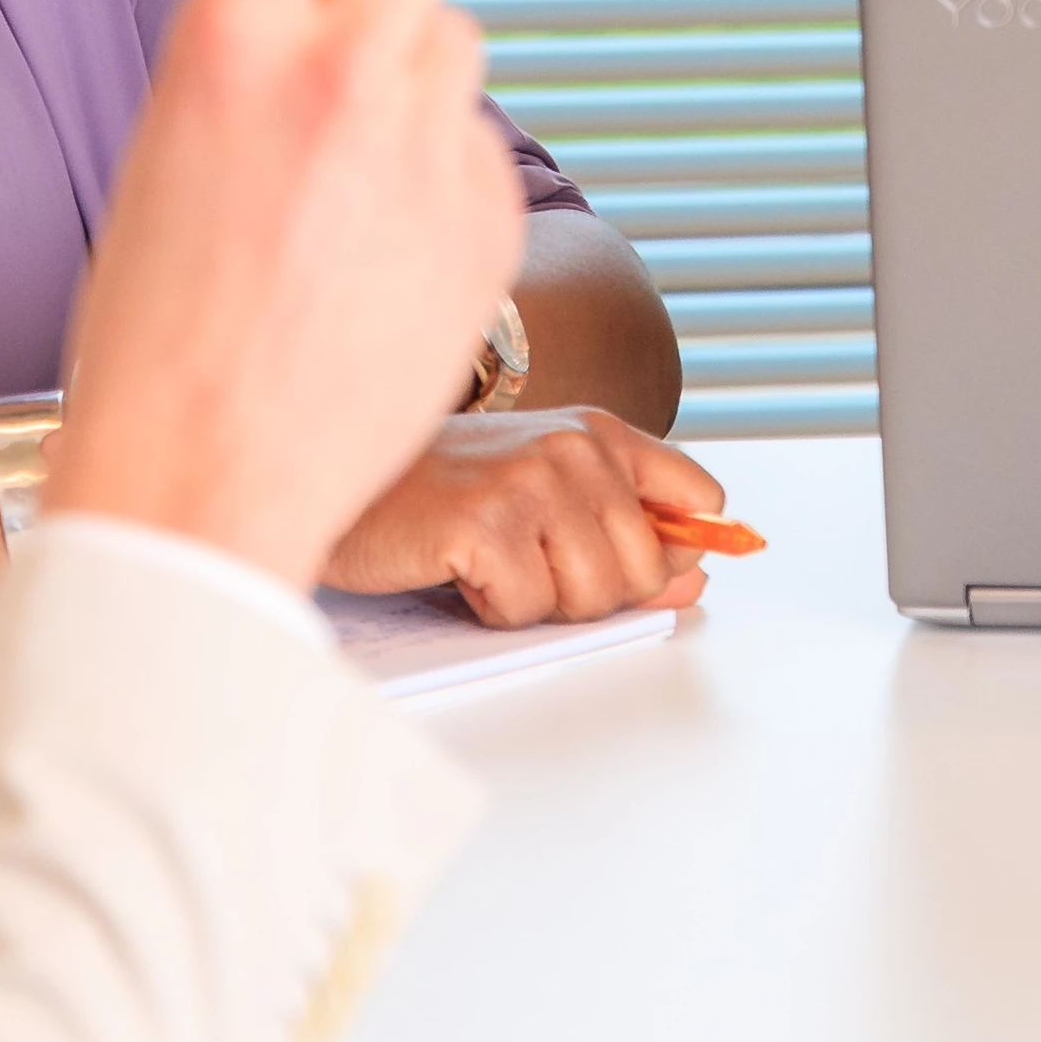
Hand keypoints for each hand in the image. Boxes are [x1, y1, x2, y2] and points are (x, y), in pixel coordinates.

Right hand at [40, 0, 534, 586]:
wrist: (199, 478)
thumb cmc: (157, 326)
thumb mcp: (168, 145)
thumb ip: (259, 53)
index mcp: (231, 40)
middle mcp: (339, 73)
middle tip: (349, 53)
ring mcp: (425, 147)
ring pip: (459, 42)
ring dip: (419, 79)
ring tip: (352, 171)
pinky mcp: (490, 220)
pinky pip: (479, 147)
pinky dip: (444, 176)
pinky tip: (383, 250)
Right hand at [317, 404, 724, 627]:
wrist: (339, 480)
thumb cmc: (437, 495)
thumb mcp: (543, 498)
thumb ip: (624, 534)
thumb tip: (695, 582)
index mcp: (598, 432)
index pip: (701, 495)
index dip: (676, 548)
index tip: (632, 564)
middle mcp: (575, 447)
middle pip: (647, 567)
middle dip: (592, 593)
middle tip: (528, 567)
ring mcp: (531, 482)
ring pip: (592, 596)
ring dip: (538, 603)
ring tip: (491, 563)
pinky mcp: (485, 523)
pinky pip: (528, 607)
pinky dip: (492, 608)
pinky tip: (458, 568)